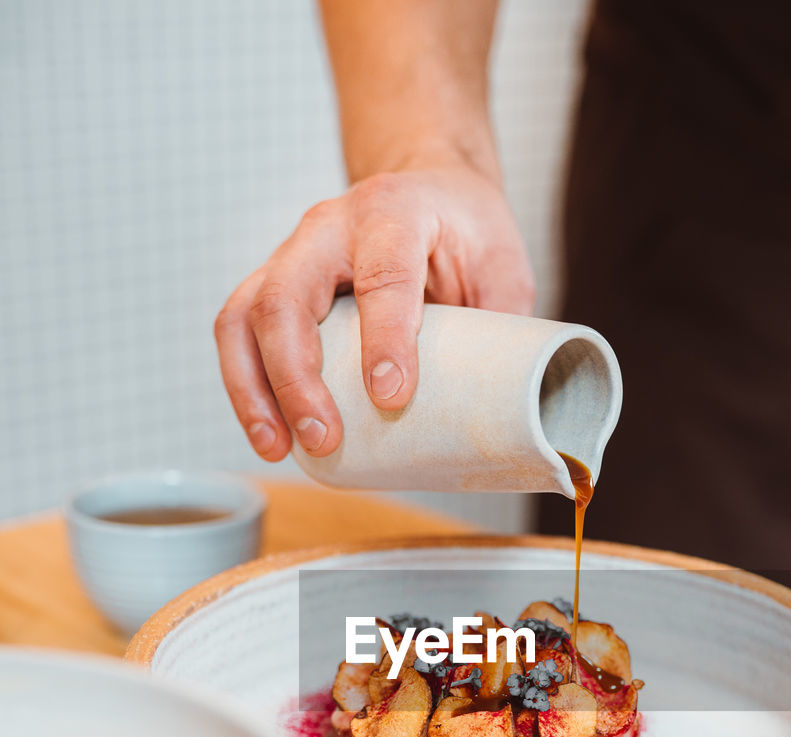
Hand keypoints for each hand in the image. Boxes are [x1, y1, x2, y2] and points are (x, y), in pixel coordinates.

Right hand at [214, 166, 535, 460]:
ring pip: (245, 317)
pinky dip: (245, 387)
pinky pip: (238, 334)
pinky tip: (268, 434)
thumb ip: (501, 328)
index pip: (381, 275)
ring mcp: (292, 254)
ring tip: (277, 447)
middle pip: (287, 296)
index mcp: (395, 211)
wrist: (430, 189)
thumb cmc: (466, 231)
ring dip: (254, 389)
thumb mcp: (504, 267)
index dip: (384, 338)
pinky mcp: (272, 285)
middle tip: (323, 438)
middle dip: (297, 377)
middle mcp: (329, 227)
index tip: (392, 397)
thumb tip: (499, 409)